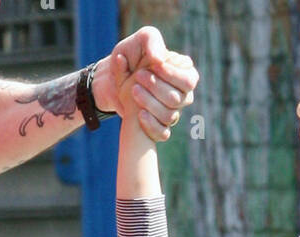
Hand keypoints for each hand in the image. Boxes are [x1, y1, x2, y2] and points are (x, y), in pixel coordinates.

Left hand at [93, 27, 198, 141]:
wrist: (110, 79)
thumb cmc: (130, 55)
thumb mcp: (141, 40)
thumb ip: (152, 42)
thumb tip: (159, 60)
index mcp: (184, 73)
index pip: (189, 80)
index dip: (171, 74)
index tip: (153, 66)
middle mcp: (182, 94)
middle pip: (178, 98)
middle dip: (157, 87)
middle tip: (138, 76)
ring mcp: (172, 112)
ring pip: (170, 116)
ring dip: (150, 103)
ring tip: (134, 91)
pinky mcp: (160, 127)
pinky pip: (162, 133)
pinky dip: (150, 124)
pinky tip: (139, 114)